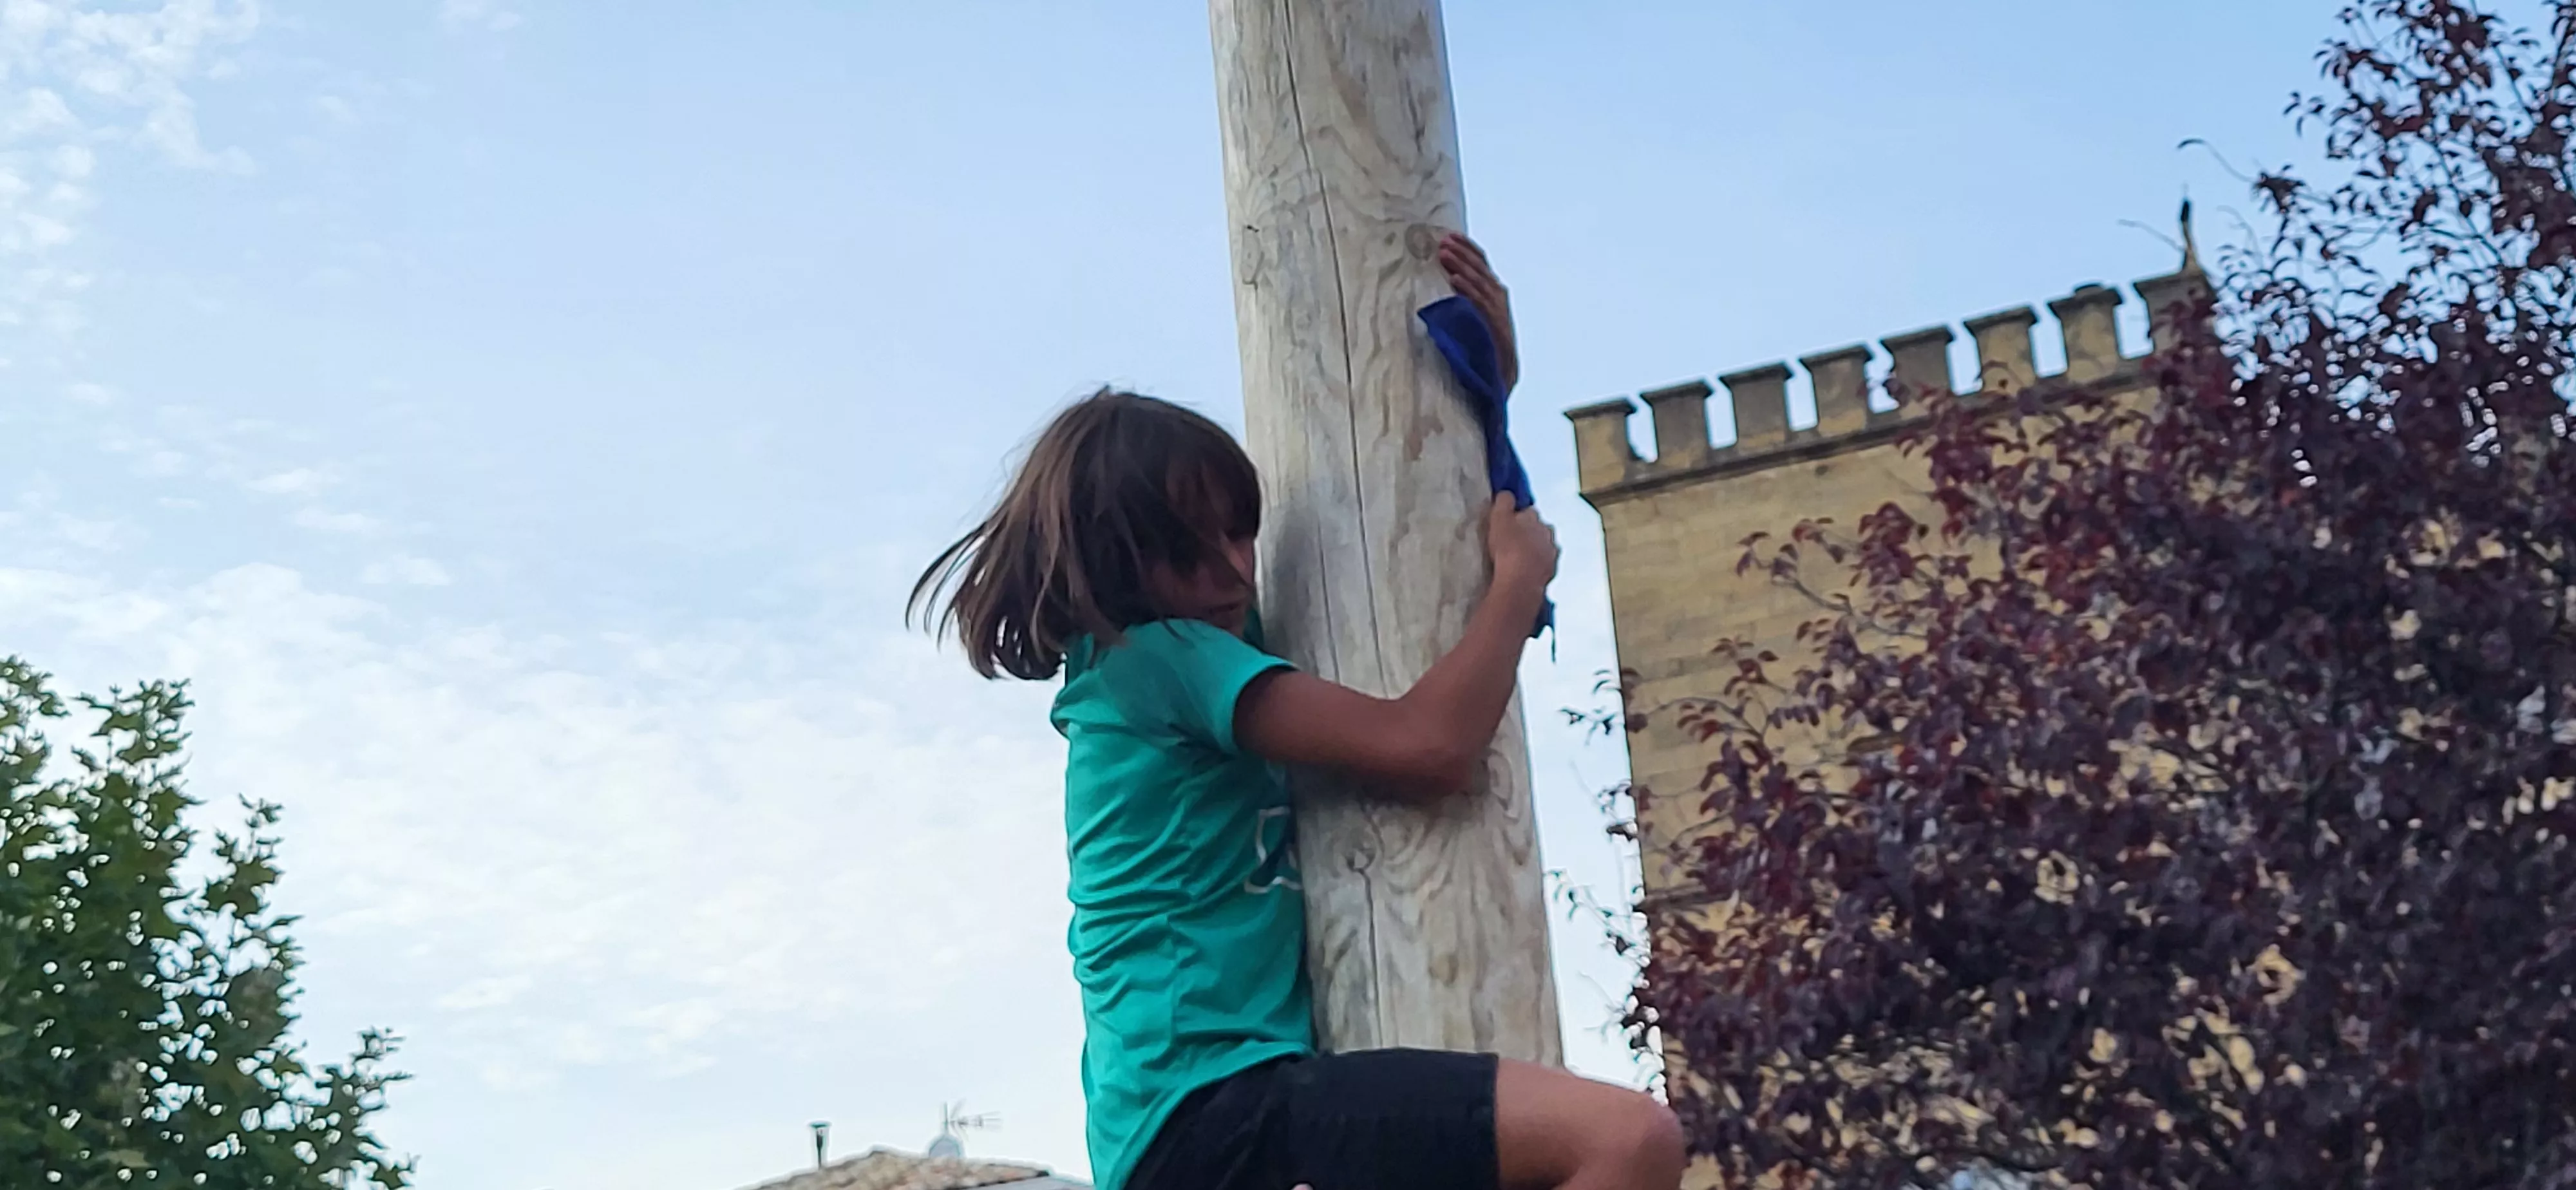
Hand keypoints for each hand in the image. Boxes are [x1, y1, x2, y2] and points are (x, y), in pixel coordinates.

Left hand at [1438, 232, 1518, 392]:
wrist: (1500, 375)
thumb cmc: (1483, 347)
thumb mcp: (1473, 316)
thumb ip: (1465, 299)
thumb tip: (1445, 282)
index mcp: (1493, 293)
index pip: (1481, 264)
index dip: (1466, 249)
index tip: (1449, 236)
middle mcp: (1498, 297)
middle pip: (1480, 267)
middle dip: (1462, 252)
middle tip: (1443, 241)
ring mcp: (1498, 310)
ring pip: (1479, 281)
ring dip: (1461, 266)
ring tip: (1444, 255)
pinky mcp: (1495, 325)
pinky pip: (1479, 303)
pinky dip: (1467, 289)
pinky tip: (1454, 280)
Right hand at [1486, 493, 1557, 595]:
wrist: (1520, 580)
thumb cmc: (1507, 547)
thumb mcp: (1499, 519)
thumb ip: (1504, 502)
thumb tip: (1507, 494)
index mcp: (1535, 518)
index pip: (1528, 511)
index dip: (1518, 516)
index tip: (1509, 523)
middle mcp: (1548, 532)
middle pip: (1539, 528)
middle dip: (1530, 532)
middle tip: (1514, 541)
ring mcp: (1552, 553)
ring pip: (1544, 546)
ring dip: (1535, 549)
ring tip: (1520, 558)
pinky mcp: (1552, 572)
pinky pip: (1544, 564)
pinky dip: (1537, 565)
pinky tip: (1527, 571)